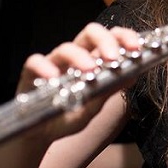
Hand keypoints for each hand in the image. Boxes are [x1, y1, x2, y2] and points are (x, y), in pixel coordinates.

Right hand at [16, 23, 141, 142]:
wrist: (41, 134)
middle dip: (105, 40)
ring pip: (65, 48)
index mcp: (93, 59)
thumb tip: (134, 74)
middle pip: (90, 33)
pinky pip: (35, 62)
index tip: (136, 48)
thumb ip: (110, 89)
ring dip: (80, 57)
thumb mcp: (94, 105)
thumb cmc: (68, 115)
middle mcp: (74, 56)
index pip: (110, 38)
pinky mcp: (31, 74)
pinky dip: (44, 67)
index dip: (124, 37)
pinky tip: (53, 79)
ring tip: (90, 71)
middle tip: (114, 58)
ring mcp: (53, 63)